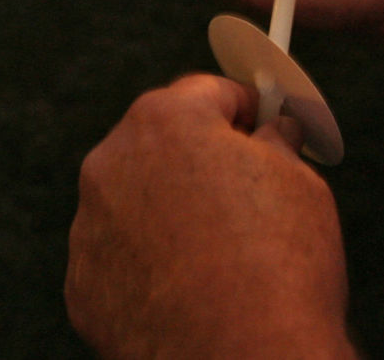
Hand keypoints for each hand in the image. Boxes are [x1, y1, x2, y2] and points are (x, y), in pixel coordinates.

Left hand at [66, 74, 352, 359]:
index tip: (264, 127)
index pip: (207, 93)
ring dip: (167, 213)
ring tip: (218, 254)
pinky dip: (147, 266)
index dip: (244, 110)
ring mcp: (90, 227)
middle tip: (245, 194)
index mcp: (165, 120)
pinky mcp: (83, 285)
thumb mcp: (300, 182)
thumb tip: (273, 130)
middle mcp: (111, 163)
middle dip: (198, 160)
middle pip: (160, 143)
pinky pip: (120, 258)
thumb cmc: (281, 265)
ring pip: (134, 201)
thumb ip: (276, 142)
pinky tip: (188, 291)